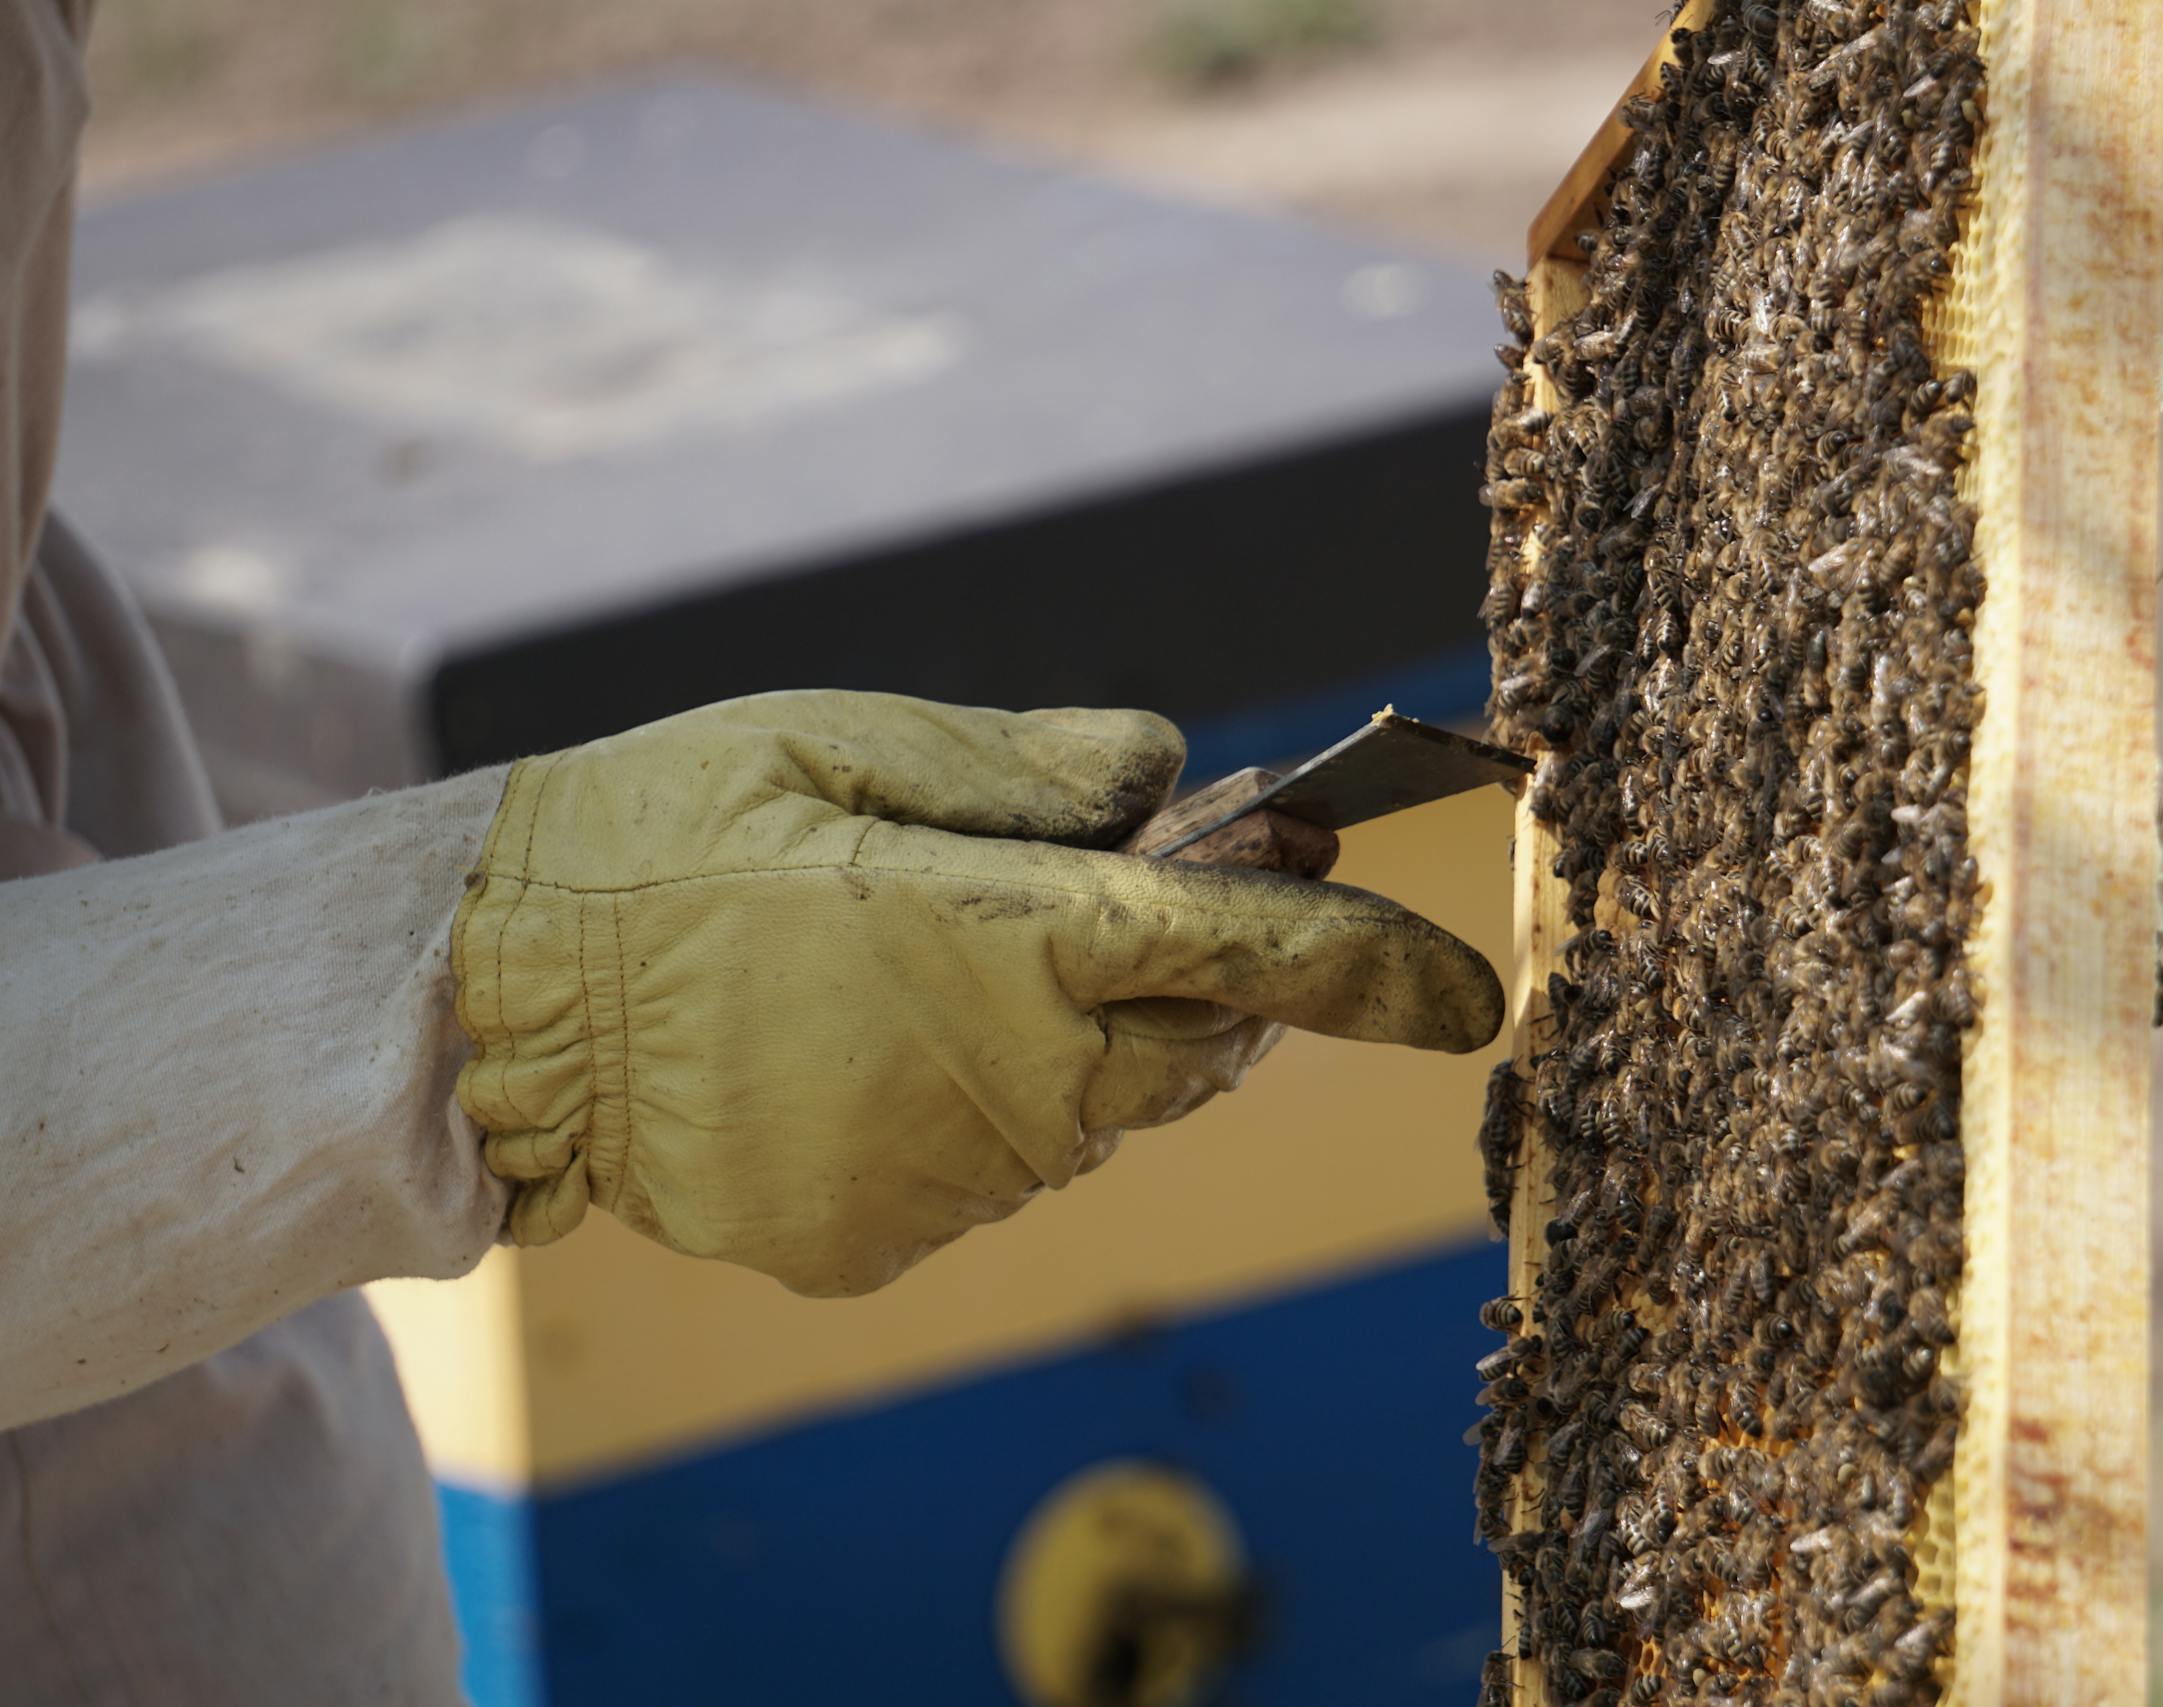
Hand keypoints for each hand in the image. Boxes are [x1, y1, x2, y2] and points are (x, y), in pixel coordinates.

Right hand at [449, 691, 1502, 1295]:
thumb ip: (1036, 763)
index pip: (1250, 955)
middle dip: (1206, 982)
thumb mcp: (847, 739)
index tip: (1470, 995)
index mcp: (1007, 941)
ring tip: (937, 958)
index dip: (1376, 969)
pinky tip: (869, 1045)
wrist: (490, 1003)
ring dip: (1080, 1045)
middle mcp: (1002, 1085)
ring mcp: (940, 1185)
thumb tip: (1182, 779)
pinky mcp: (878, 1245)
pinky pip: (994, 1175)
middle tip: (1132, 891)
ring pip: (1099, 1119)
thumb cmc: (666, 833)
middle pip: (1197, 1048)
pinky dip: (983, 1110)